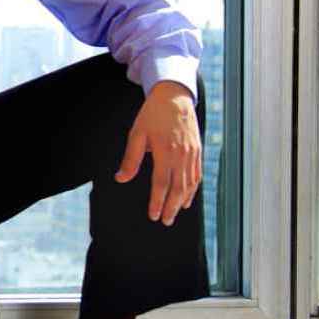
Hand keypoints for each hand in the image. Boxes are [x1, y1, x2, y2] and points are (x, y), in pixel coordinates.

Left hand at [113, 81, 201, 226]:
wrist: (174, 97)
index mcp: (165, 151)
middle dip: (171, 207)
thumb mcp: (137, 134)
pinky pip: (197, 175)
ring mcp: (192, 154)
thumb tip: (121, 178)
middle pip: (178, 188)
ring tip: (174, 214)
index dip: (157, 201)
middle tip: (165, 221)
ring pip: (189, 184)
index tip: (153, 215)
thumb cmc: (153, 114)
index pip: (161, 183)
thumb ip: (131, 159)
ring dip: (182, 202)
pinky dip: (193, 190)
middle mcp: (181, 155)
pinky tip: (188, 199)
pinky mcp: (198, 151)